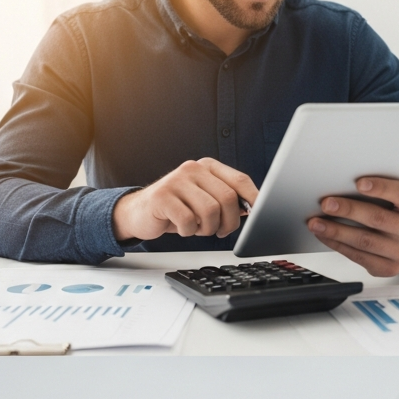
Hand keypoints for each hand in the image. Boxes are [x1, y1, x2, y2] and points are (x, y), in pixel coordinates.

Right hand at [112, 159, 257, 242]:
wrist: (139, 213)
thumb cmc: (175, 209)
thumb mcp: (203, 199)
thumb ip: (225, 199)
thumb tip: (252, 208)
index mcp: (207, 167)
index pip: (239, 180)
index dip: (253, 198)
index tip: (259, 213)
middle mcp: (193, 169)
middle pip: (227, 198)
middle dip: (229, 222)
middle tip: (221, 232)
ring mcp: (176, 181)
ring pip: (210, 211)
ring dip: (207, 228)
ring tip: (198, 229)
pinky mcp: (162, 197)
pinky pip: (188, 220)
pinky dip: (188, 231)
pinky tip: (183, 228)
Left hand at [307, 159, 398, 275]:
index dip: (381, 188)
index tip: (359, 182)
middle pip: (378, 219)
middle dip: (349, 210)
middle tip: (326, 203)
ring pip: (364, 241)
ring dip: (336, 230)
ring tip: (315, 222)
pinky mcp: (387, 268)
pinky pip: (357, 256)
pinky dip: (336, 244)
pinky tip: (323, 234)